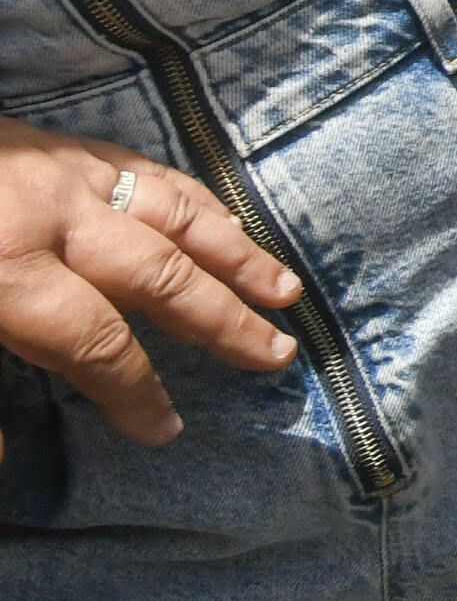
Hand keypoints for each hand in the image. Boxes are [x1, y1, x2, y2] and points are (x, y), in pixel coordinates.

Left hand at [0, 120, 302, 443]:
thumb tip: (6, 458)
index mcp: (6, 268)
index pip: (96, 343)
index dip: (135, 393)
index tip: (165, 430)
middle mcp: (52, 215)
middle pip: (158, 274)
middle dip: (221, 320)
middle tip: (274, 357)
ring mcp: (62, 170)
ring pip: (171, 212)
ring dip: (234, 252)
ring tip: (284, 287)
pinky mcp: (59, 142)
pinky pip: (146, 170)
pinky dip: (195, 199)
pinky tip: (220, 217)